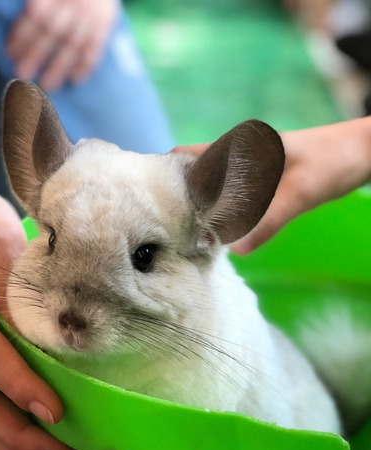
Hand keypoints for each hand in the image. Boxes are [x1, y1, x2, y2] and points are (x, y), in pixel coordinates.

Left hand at [7, 0, 117, 91]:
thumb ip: (37, 5)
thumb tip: (20, 28)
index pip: (36, 15)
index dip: (22, 35)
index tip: (10, 53)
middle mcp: (74, 2)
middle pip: (52, 31)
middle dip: (35, 55)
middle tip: (21, 74)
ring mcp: (91, 13)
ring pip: (74, 44)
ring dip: (59, 68)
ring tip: (47, 86)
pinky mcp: (106, 22)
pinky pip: (96, 46)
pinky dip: (86, 65)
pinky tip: (75, 81)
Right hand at [175, 118, 370, 253]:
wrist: (365, 151)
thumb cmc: (335, 161)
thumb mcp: (303, 192)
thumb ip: (270, 219)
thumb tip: (236, 250)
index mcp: (240, 148)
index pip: (186, 157)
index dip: (164, 179)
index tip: (152, 209)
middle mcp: (238, 157)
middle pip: (192, 177)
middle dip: (177, 202)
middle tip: (165, 234)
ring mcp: (248, 170)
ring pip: (210, 189)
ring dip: (199, 211)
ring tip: (185, 240)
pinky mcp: (260, 184)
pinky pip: (230, 199)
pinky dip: (220, 216)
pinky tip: (217, 237)